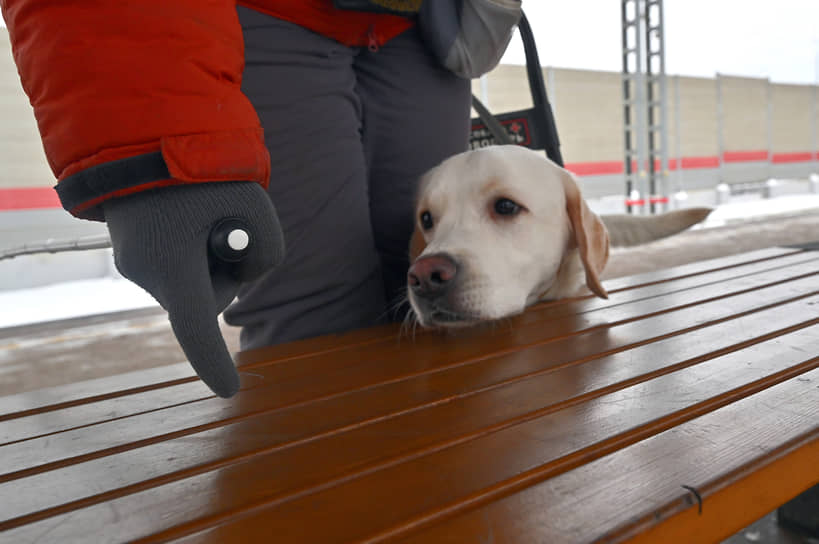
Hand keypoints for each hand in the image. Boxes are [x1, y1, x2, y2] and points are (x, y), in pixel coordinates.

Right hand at [102, 181, 284, 396]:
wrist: (144, 130)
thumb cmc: (202, 170)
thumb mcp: (256, 210)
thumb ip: (268, 251)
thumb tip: (250, 268)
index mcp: (171, 266)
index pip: (195, 329)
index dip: (214, 363)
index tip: (230, 391)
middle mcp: (147, 271)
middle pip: (207, 297)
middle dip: (231, 274)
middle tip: (235, 223)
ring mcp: (135, 260)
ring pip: (194, 277)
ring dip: (213, 253)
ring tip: (208, 206)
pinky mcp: (135, 246)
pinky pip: (177, 260)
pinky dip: (193, 243)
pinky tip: (190, 208)